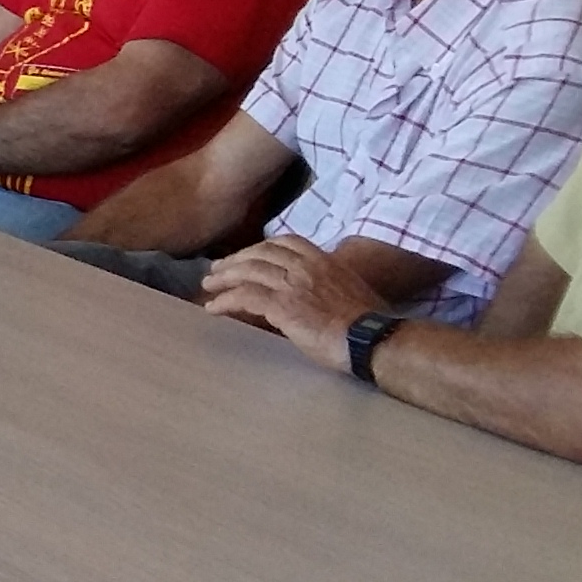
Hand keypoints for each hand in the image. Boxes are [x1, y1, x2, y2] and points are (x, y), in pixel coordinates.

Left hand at [201, 236, 389, 370]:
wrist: (373, 339)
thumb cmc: (367, 323)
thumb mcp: (348, 291)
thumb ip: (325, 285)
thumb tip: (309, 295)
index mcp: (325, 260)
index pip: (285, 242)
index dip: (260, 247)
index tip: (247, 255)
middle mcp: (307, 266)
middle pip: (260, 252)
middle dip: (235, 259)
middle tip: (217, 270)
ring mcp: (294, 284)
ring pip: (248, 271)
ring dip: (224, 278)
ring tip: (208, 286)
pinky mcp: (283, 306)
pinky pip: (245, 297)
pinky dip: (225, 300)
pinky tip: (214, 308)